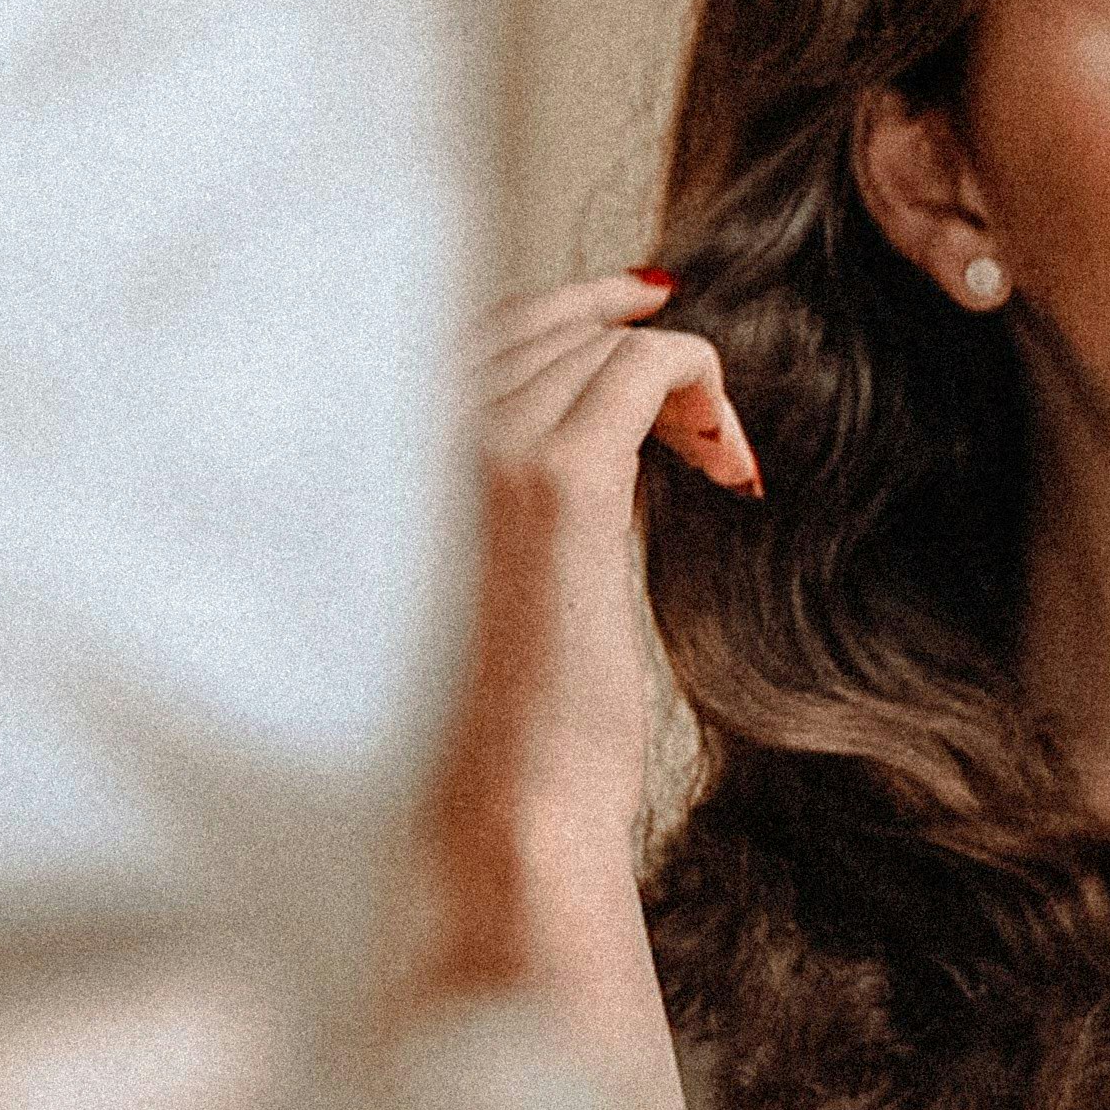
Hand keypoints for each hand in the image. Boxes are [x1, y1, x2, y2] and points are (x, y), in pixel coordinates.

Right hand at [418, 268, 761, 974]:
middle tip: (706, 440)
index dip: (578, 309)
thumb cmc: (502, 711)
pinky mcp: (558, 479)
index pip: (486, 327)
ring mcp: (479, 446)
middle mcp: (413, 429)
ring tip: (720, 469)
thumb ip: (510, 472)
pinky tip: (731, 468)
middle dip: (635, 359)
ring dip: (680, 390)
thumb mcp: (486, 563)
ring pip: (605, 346)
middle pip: (549, 329)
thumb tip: (603, 399)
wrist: (508, 800)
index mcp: (377, 449)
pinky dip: (705, 392)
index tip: (656, 309)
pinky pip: (651, 368)